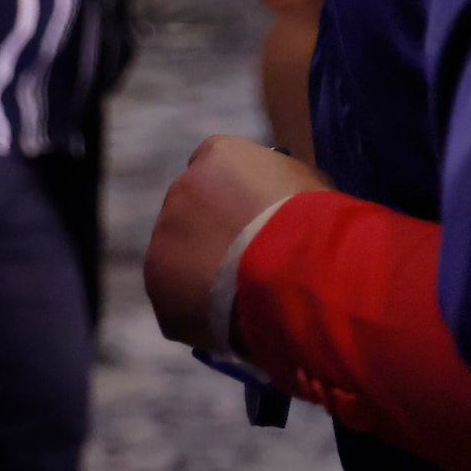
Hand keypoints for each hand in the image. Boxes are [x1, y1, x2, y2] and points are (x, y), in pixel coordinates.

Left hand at [144, 133, 331, 352]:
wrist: (291, 271)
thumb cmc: (311, 219)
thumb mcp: (306, 183)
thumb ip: (277, 185)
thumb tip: (274, 201)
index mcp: (218, 156)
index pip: (215, 164)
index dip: (235, 191)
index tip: (254, 212)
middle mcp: (179, 191)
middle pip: (192, 211)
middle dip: (215, 230)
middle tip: (251, 255)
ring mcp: (162, 241)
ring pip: (181, 256)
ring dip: (206, 269)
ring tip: (246, 292)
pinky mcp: (159, 288)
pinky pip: (179, 298)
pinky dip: (202, 307)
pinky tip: (235, 314)